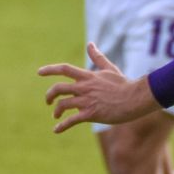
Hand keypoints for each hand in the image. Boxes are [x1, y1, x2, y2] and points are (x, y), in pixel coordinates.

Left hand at [38, 43, 161, 132]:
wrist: (135, 98)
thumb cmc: (124, 84)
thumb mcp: (109, 68)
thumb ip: (97, 57)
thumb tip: (90, 44)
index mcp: (87, 76)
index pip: (64, 69)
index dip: (49, 69)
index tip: (39, 72)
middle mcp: (84, 87)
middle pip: (58, 88)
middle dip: (49, 95)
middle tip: (48, 101)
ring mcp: (87, 101)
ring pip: (63, 104)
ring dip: (56, 111)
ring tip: (56, 116)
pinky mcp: (91, 114)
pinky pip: (71, 120)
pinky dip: (62, 126)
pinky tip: (56, 130)